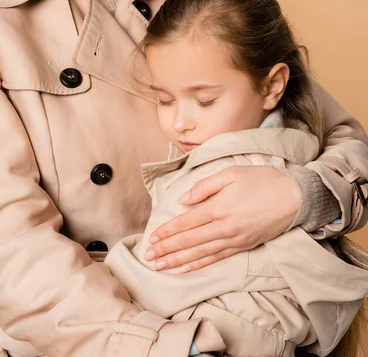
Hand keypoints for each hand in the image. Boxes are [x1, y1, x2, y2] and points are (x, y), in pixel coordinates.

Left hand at [145, 166, 300, 271]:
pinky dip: (199, 265)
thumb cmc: (262, 180)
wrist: (294, 197)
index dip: (168, 231)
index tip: (152, 237)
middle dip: (167, 249)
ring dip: (178, 260)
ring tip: (160, 266)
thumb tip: (184, 200)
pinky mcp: (244, 246)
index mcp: (219, 207)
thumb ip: (204, 187)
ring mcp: (235, 240)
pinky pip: (217, 258)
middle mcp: (225, 227)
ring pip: (200, 254)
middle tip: (148, 256)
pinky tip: (185, 269)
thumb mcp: (231, 174)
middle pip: (190, 241)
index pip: (187, 222)